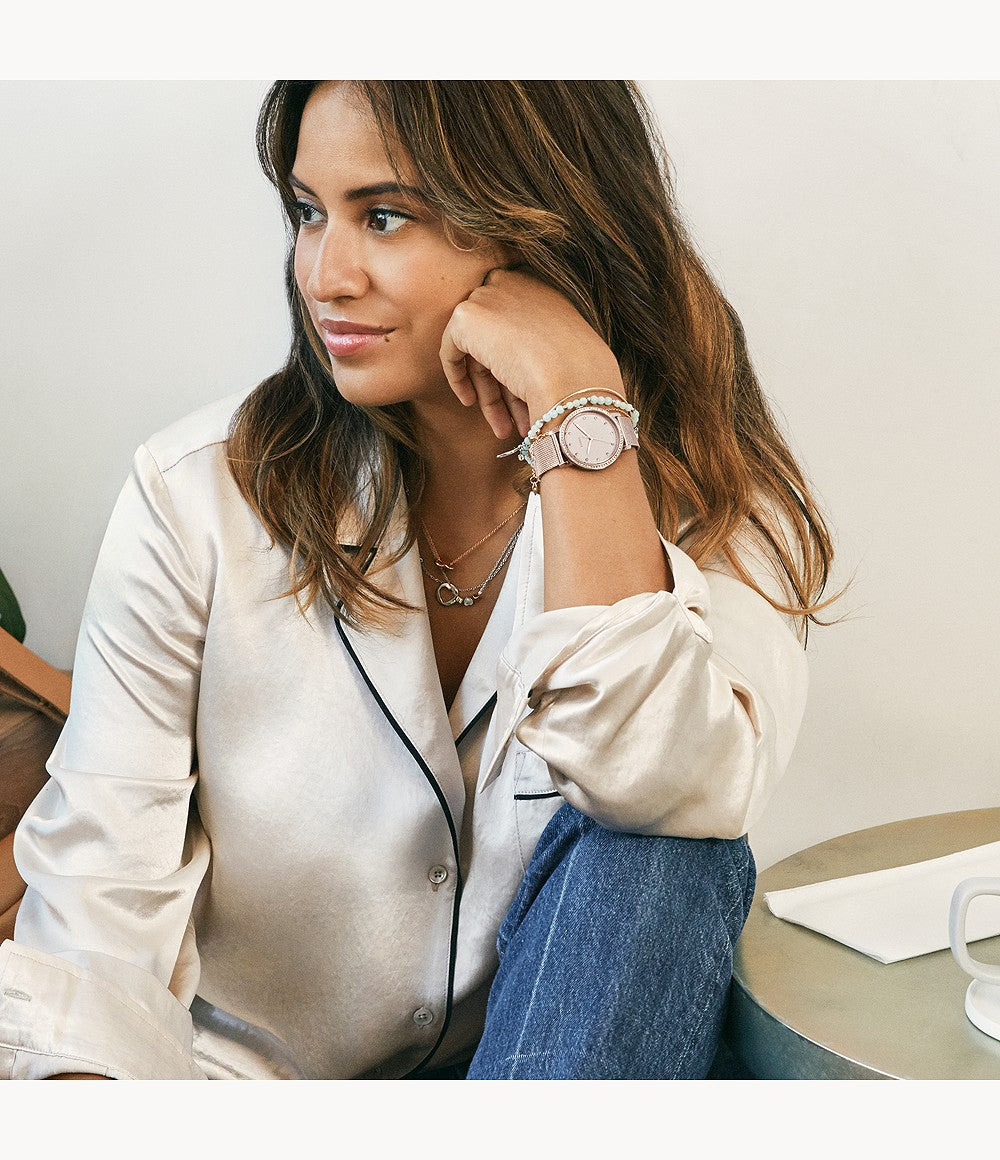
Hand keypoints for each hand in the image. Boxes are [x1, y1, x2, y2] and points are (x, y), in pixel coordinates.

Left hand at [438, 267, 622, 440]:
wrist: (572, 379)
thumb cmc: (581, 374)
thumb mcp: (567, 351)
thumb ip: (541, 346)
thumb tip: (524, 368)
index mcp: (544, 286)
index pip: (517, 324)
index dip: (517, 364)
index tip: (523, 395)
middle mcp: (516, 283)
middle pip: (495, 338)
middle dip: (503, 384)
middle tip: (513, 419)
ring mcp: (489, 295)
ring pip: (478, 349)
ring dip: (490, 393)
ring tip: (502, 427)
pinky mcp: (467, 316)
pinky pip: (451, 349)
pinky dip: (458, 377)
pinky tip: (471, 401)